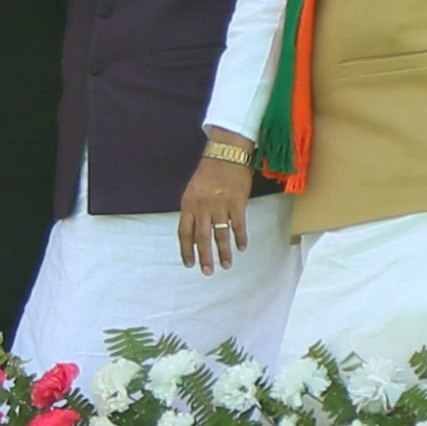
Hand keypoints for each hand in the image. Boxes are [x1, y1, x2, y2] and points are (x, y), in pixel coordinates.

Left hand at [175, 151, 252, 273]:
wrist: (226, 153)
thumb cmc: (209, 172)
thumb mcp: (193, 190)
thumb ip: (193, 210)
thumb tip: (194, 232)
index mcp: (189, 204)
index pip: (184, 233)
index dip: (186, 250)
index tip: (189, 264)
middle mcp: (202, 207)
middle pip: (202, 238)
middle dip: (205, 258)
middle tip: (207, 272)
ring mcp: (220, 206)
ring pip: (220, 235)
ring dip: (224, 253)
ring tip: (226, 265)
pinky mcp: (237, 203)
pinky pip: (238, 226)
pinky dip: (240, 238)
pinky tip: (241, 248)